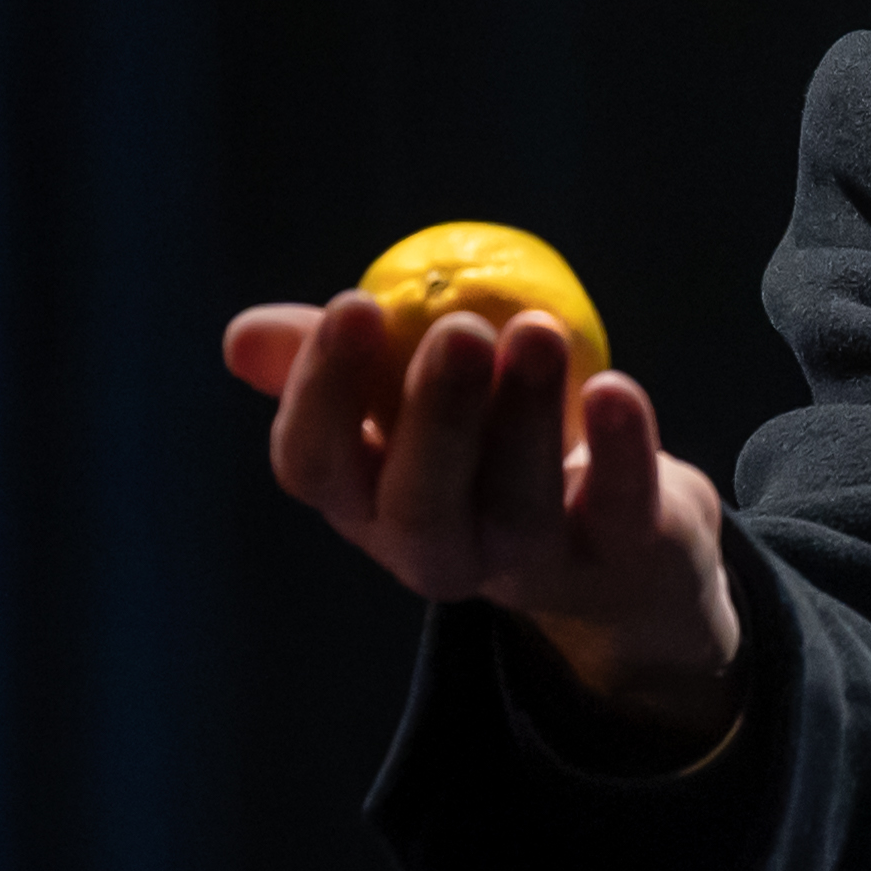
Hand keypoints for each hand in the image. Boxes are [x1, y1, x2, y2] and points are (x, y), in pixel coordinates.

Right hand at [224, 294, 744, 750]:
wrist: (627, 544)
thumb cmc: (492, 447)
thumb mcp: (412, 403)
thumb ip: (347, 363)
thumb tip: (243, 335)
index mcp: (368, 505)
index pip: (317, 467)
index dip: (322, 392)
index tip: (355, 305)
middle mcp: (437, 551)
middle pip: (419, 503)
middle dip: (434, 416)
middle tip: (459, 329)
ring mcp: (530, 565)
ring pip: (519, 505)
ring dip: (526, 414)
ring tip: (540, 329)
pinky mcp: (621, 560)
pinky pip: (622, 509)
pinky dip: (622, 451)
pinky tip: (615, 389)